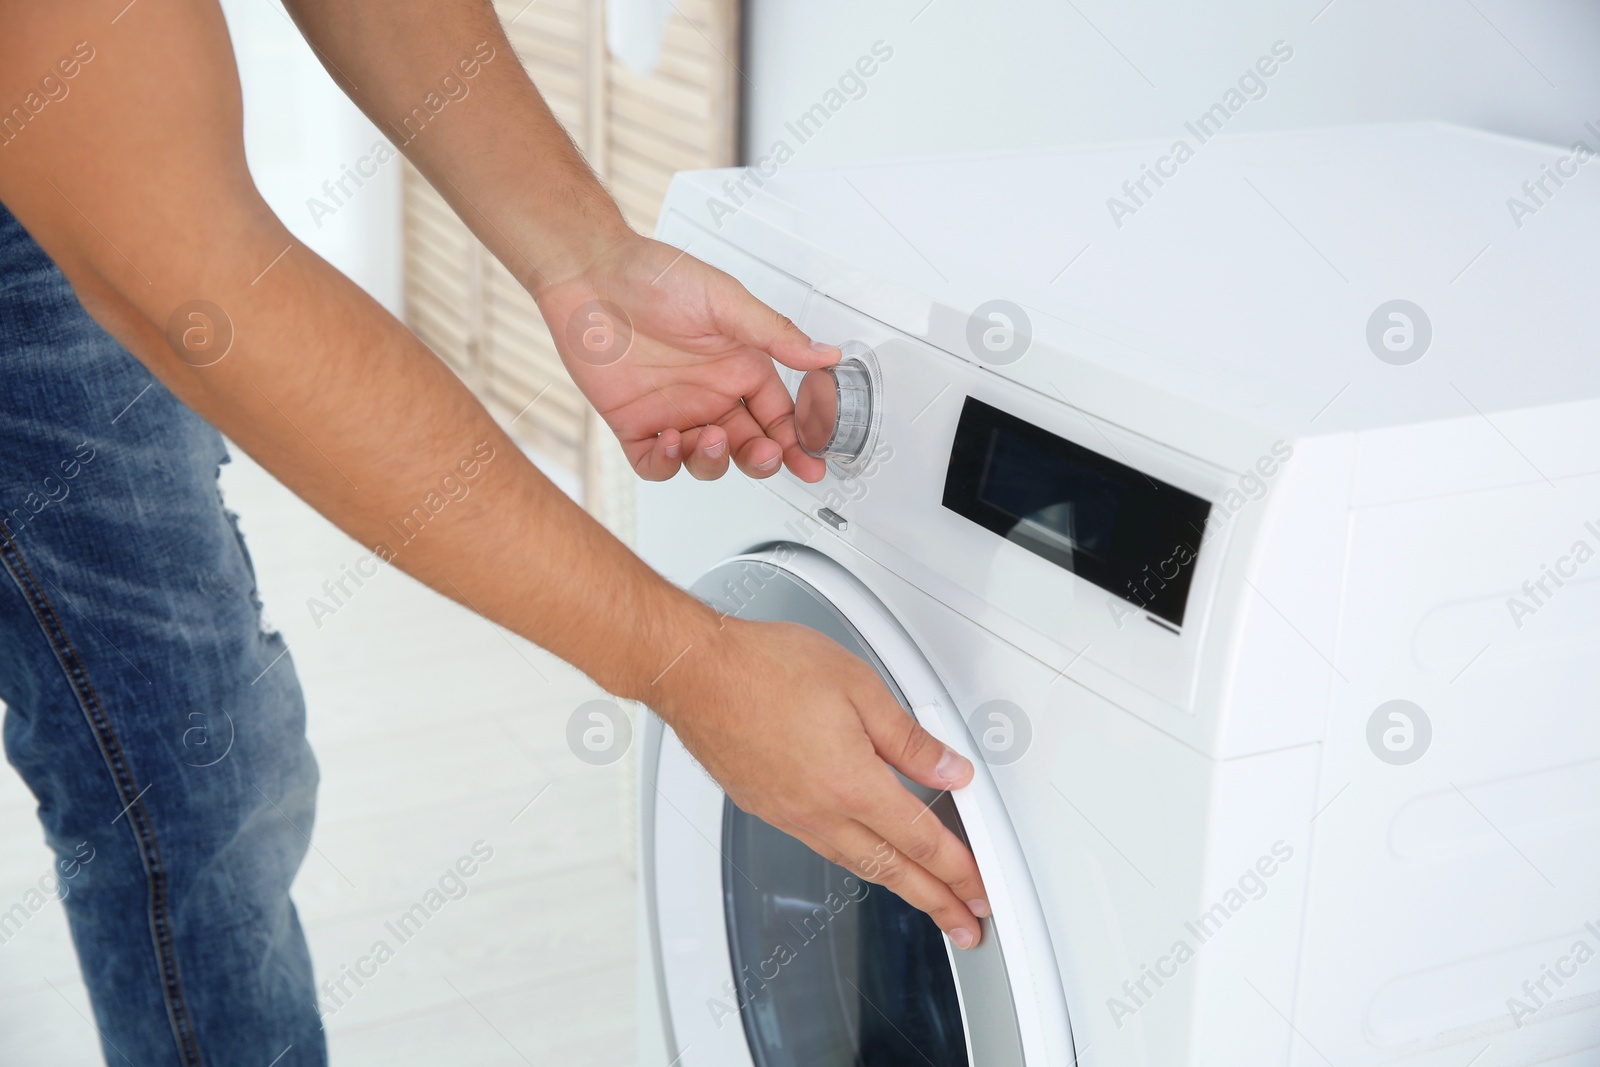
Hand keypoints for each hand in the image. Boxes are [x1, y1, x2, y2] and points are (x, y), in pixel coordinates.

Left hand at [534, 232, 838, 482]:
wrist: (591, 274)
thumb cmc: (655, 277)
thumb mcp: (728, 301)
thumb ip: (776, 335)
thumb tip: (825, 355)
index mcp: (740, 367)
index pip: (780, 417)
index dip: (797, 443)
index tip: (811, 461)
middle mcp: (711, 394)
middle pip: (749, 446)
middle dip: (762, 459)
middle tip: (765, 454)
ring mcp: (675, 412)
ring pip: (707, 461)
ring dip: (716, 461)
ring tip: (712, 438)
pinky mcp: (636, 424)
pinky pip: (657, 463)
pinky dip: (667, 464)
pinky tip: (670, 442)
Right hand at [656, 617, 991, 947]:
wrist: (695, 674)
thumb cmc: (763, 668)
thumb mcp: (858, 686)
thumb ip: (908, 737)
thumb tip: (948, 769)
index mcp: (851, 783)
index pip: (921, 840)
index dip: (959, 869)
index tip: (979, 888)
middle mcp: (819, 811)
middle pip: (892, 870)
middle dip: (937, 902)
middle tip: (965, 925)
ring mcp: (788, 815)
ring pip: (856, 865)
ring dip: (898, 887)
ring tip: (925, 900)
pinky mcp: (765, 807)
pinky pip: (822, 848)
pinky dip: (855, 863)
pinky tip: (863, 858)